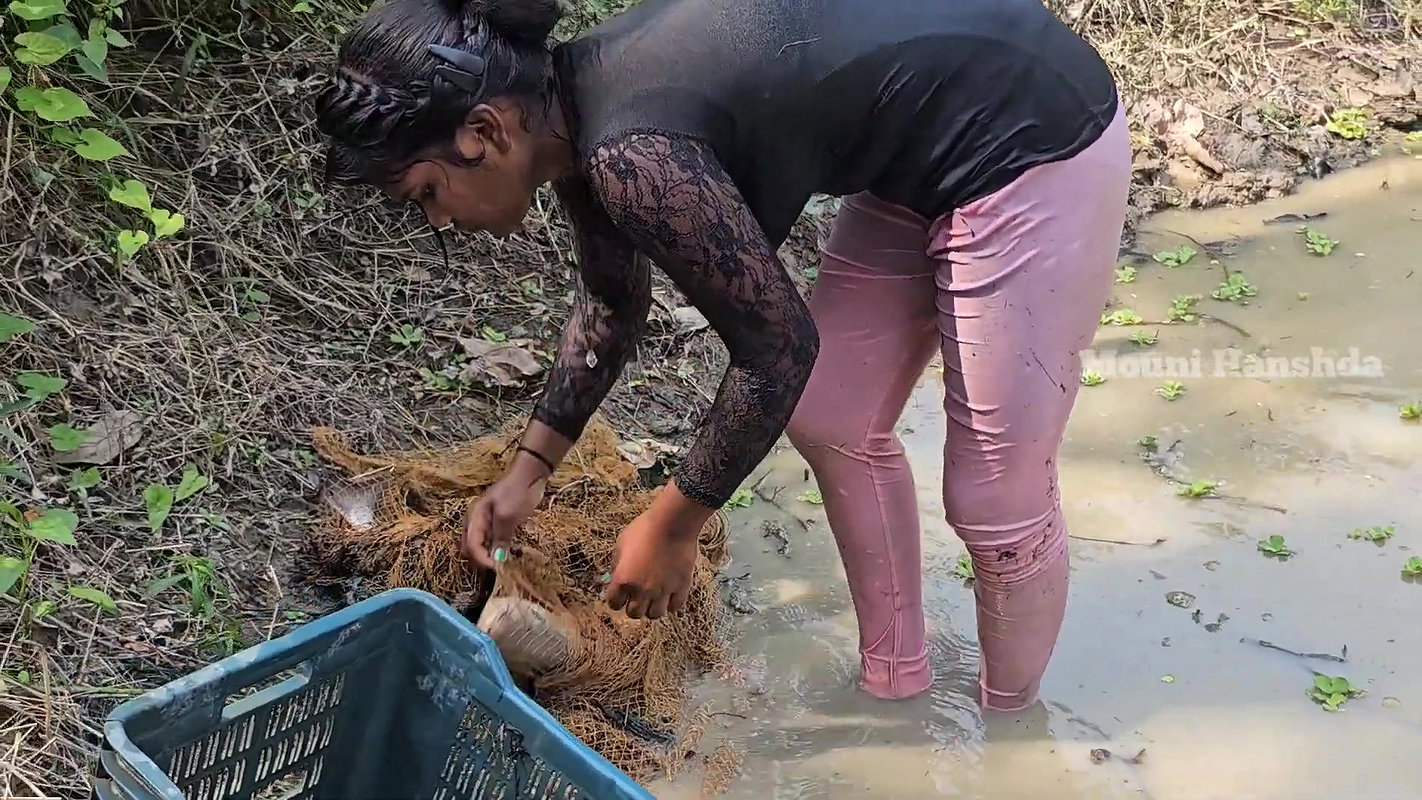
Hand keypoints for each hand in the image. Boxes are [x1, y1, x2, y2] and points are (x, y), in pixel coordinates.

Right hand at [463, 453, 548, 568]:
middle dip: (482, 559)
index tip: (497, 568)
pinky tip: (510, 552)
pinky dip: (498, 549)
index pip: (471, 544)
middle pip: (471, 547)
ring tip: (504, 563)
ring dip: (490, 555)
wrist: (529, 475)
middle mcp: (476, 521)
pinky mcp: (498, 523)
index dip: (482, 558)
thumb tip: (497, 559)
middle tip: (499, 567)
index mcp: (475, 517)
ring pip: (481, 546)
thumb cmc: (517, 492)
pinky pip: (493, 541)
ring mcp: (487, 522)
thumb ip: (500, 536)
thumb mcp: (507, 514)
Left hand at [604, 508, 701, 619]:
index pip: (614, 604)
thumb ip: (616, 565)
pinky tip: (669, 595)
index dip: (616, 599)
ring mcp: (663, 591)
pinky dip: (671, 604)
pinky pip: (674, 607)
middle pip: (634, 614)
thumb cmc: (644, 529)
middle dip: (633, 606)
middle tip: (637, 597)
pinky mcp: (681, 587)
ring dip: (652, 608)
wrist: (672, 522)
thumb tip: (614, 577)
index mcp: (623, 580)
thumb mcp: (621, 544)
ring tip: (654, 598)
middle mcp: (642, 590)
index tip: (620, 595)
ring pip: (655, 615)